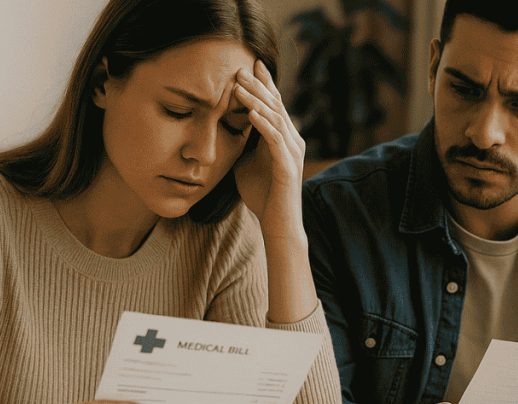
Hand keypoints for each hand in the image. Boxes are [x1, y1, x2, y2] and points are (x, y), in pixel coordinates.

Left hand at [232, 60, 305, 237]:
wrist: (277, 224)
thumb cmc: (262, 195)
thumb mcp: (246, 162)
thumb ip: (242, 143)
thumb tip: (225, 128)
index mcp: (284, 138)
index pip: (274, 105)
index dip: (264, 84)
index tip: (250, 65)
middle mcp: (293, 141)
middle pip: (276, 106)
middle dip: (258, 86)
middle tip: (241, 68)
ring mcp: (292, 153)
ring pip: (276, 118)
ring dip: (257, 100)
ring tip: (240, 85)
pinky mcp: (288, 167)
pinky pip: (275, 140)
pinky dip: (263, 124)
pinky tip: (250, 113)